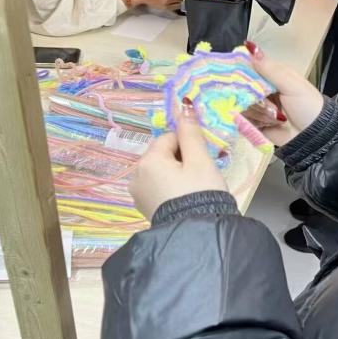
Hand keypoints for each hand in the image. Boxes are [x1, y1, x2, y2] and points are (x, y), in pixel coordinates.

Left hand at [129, 98, 226, 219]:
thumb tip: (184, 105)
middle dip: (181, 160)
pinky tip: (182, 199)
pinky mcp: (143, 206)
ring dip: (175, 174)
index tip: (201, 162)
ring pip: (160, 170)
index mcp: (148, 160)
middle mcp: (136, 174)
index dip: (189, 146)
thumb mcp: (200, 160)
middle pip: (163, 153)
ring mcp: (137, 192)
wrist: (197, 234)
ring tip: (191, 190)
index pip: (170, 137)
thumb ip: (190, 133)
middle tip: (198, 177)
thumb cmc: (200, 194)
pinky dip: (169, 188)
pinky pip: (157, 186)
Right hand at [241, 41, 323, 146]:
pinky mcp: (256, 123)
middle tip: (265, 101)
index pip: (249, 67)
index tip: (237, 76)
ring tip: (275, 117)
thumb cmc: (308, 106)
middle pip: (242, 87)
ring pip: (243, 104)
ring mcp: (259, 107)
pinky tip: (265, 124)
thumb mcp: (291, 84)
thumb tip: (250, 47)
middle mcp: (263, 90)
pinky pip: (244, 120)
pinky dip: (253, 122)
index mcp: (273, 75)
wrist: (314, 137)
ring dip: (257, 111)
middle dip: (251, 95)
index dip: (241, 71)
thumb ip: (269, 68)